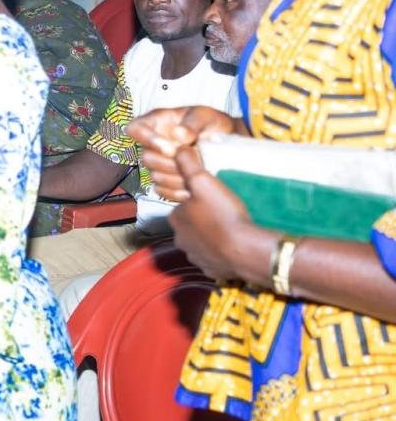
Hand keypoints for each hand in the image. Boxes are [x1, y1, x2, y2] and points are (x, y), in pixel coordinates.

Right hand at [129, 107, 241, 201]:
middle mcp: (152, 143)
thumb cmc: (212, 123)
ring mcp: (159, 162)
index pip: (135, 129)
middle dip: (168, 164)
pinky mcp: (165, 178)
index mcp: (156, 122)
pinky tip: (192, 189)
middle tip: (190, 164)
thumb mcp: (205, 116)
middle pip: (145, 157)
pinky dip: (176, 192)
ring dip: (175, 178)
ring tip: (196, 175)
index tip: (170, 150)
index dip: (148, 141)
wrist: (226, 141)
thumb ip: (193, 123)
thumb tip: (177, 135)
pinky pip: (162, 190)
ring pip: (154, 175)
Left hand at [167, 144, 270, 285]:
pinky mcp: (212, 271)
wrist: (246, 249)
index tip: (212, 198)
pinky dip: (222, 254)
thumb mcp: (204, 181)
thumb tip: (178, 149)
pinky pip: (215, 260)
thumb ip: (188, 164)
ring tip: (231, 229)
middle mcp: (180, 241)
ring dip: (212, 238)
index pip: (181, 207)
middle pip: (190, 227)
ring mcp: (196, 258)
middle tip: (224, 213)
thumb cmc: (222, 213)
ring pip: (202, 244)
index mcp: (175, 220)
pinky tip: (235, 246)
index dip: (194, 201)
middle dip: (203, 220)